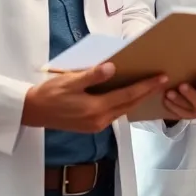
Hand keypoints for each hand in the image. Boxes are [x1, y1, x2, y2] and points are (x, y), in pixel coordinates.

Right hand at [25, 62, 168, 131]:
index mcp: (95, 108)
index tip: (160, 78)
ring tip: (149, 88)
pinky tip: (128, 96)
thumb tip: (111, 68)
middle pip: (129, 104)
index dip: (145, 86)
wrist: (33, 112)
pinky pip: (114, 114)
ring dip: (136, 99)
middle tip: (162, 81)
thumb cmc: (49, 93)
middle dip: (146, 93)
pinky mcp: (91, 126)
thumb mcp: (69, 81)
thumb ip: (92, 75)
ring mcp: (96, 125)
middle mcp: (99, 120)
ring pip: (123, 110)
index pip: (127, 95)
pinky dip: (124, 104)